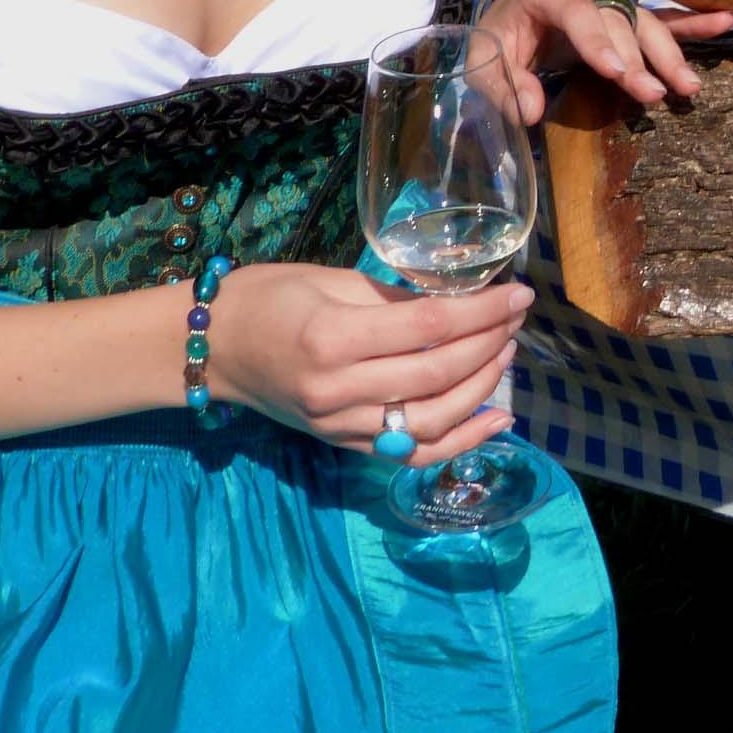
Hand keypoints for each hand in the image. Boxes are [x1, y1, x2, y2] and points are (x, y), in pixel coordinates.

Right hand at [207, 263, 529, 467]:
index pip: (429, 328)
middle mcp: (338, 390)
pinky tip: (498, 420)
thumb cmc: (269, 297)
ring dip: (482, 389)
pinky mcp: (343, 444)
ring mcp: (341, 426)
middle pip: (437, 374)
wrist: (212, 347)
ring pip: (432, 420)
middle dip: (490, 344)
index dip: (483, 312)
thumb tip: (460, 301)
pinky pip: (411, 452)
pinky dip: (461, 441)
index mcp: (333, 338)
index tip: (519, 294)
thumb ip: (395, 298)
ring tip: (507, 354)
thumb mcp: (332, 280)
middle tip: (517, 318)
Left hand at [480, 0, 732, 118]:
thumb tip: (530, 112)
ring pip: (647, 23)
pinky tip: (726, 20)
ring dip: (670, 53)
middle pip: (619, 22)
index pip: (577, 13)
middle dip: (639, 59)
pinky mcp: (631, 13)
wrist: (516, 7)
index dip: (598, 42)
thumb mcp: (486, 60)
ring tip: (689, 86)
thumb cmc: (503, 34)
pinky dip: (695, 22)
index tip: (618, 72)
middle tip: (654, 94)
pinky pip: (666, 17)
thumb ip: (503, 85)